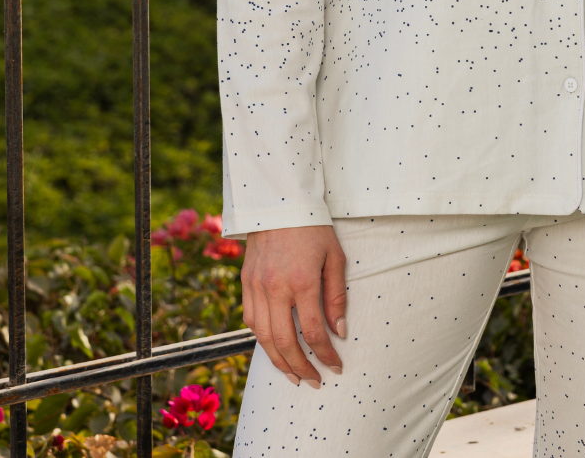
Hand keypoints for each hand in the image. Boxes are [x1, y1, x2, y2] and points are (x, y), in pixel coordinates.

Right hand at [241, 225, 346, 385]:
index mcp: (302, 280)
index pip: (314, 331)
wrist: (279, 202)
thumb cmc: (313, 228)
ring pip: (263, 337)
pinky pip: (251, 320)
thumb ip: (336, 295)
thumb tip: (339, 332)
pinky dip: (262, 339)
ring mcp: (256, 286)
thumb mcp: (334, 256)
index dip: (325, 354)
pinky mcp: (245, 282)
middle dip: (300, 368)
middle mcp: (275, 287)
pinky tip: (274, 348)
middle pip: (284, 342)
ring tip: (293, 375)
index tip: (336, 366)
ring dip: (278, 361)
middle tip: (314, 381)